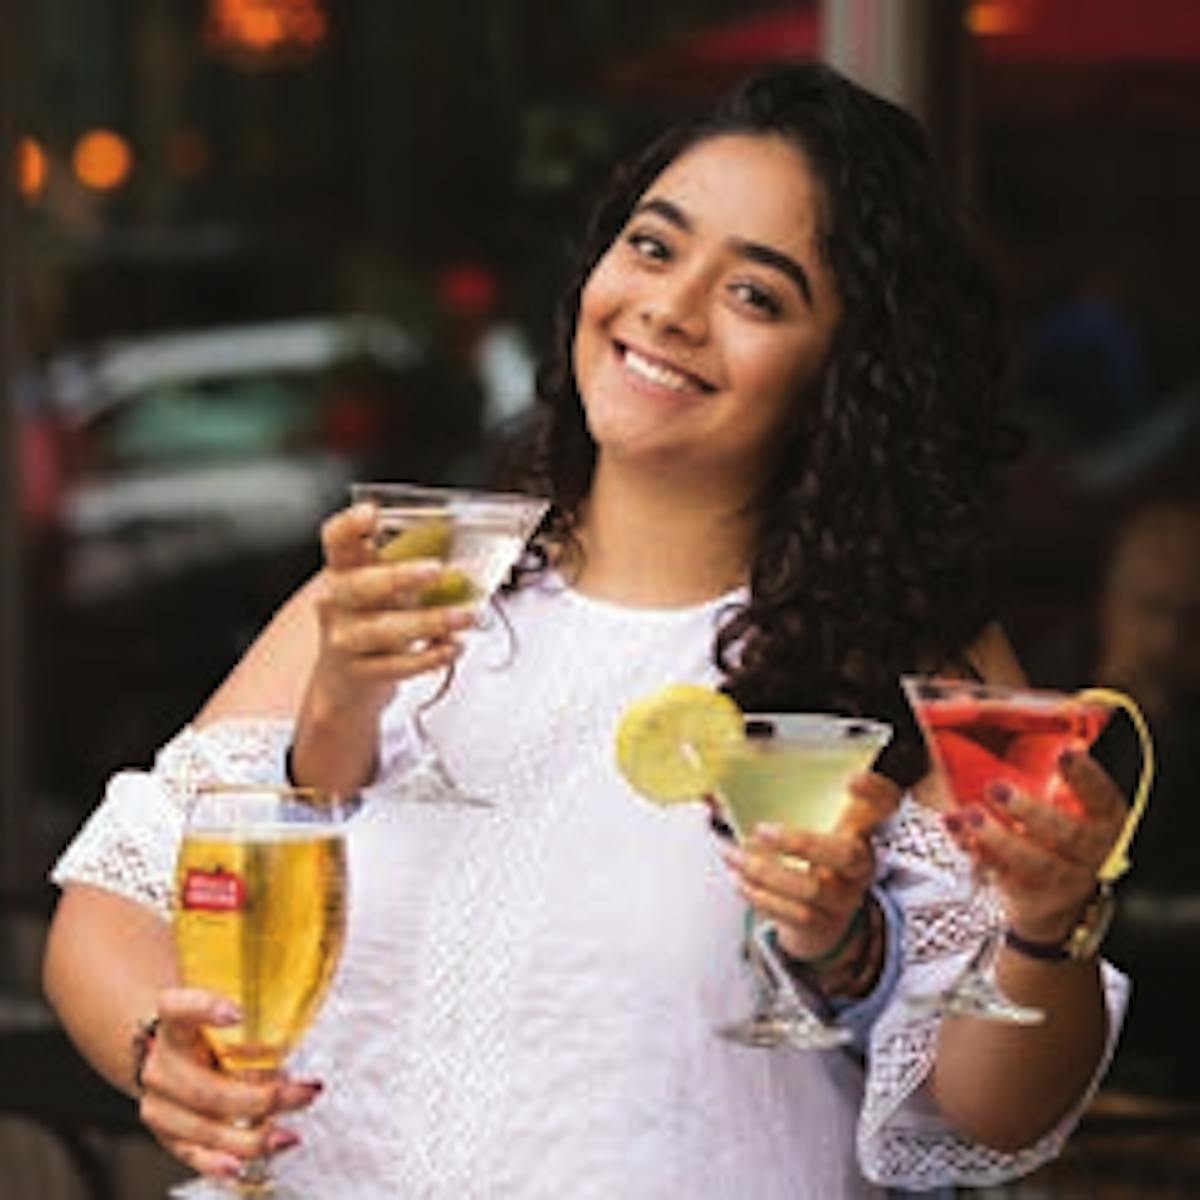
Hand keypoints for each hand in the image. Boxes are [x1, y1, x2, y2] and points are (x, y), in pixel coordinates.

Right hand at [137, 988, 321, 1180]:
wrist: (169, 1054)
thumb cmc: (208, 1032)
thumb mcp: (226, 1014)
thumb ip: (256, 1014)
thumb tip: (308, 1010)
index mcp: (173, 1023)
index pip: (177, 1008)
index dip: (204, 1009)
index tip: (238, 1012)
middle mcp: (161, 1063)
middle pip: (206, 1088)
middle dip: (262, 1097)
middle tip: (304, 1092)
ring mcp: (160, 1104)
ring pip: (205, 1127)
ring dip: (253, 1135)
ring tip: (289, 1134)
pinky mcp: (167, 1135)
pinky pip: (193, 1154)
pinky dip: (219, 1162)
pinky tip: (242, 1163)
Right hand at [311, 504, 475, 713]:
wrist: (346, 683)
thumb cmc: (373, 621)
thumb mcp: (387, 588)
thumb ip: (414, 565)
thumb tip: (459, 541)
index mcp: (344, 570)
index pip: (336, 541)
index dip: (349, 526)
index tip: (371, 513)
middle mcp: (337, 603)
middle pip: (359, 585)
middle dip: (398, 577)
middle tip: (437, 570)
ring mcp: (345, 640)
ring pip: (382, 630)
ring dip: (429, 621)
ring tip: (465, 616)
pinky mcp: (361, 673)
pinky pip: (397, 666)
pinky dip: (430, 656)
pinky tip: (452, 646)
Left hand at [722, 772, 900, 960]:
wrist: (821, 923)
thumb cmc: (813, 862)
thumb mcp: (812, 828)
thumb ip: (778, 800)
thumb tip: (709, 792)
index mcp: (863, 833)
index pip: (885, 806)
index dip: (876, 792)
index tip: (852, 779)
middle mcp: (860, 866)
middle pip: (846, 854)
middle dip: (802, 842)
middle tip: (760, 830)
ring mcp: (844, 899)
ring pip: (811, 887)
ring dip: (763, 871)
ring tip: (731, 854)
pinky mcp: (822, 925)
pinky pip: (794, 914)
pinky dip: (761, 896)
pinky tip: (740, 880)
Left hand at [943, 747, 1128, 943]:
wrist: (1051, 896)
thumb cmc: (1048, 825)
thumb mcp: (1052, 791)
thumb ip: (1027, 753)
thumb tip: (973, 703)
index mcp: (1104, 818)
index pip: (1102, 796)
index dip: (1086, 776)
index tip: (1066, 752)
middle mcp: (1091, 852)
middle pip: (1068, 834)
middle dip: (1032, 811)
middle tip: (997, 788)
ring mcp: (1064, 881)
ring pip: (1035, 863)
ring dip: (998, 838)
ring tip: (969, 814)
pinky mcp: (1031, 900)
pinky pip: (1003, 878)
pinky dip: (976, 853)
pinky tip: (955, 828)